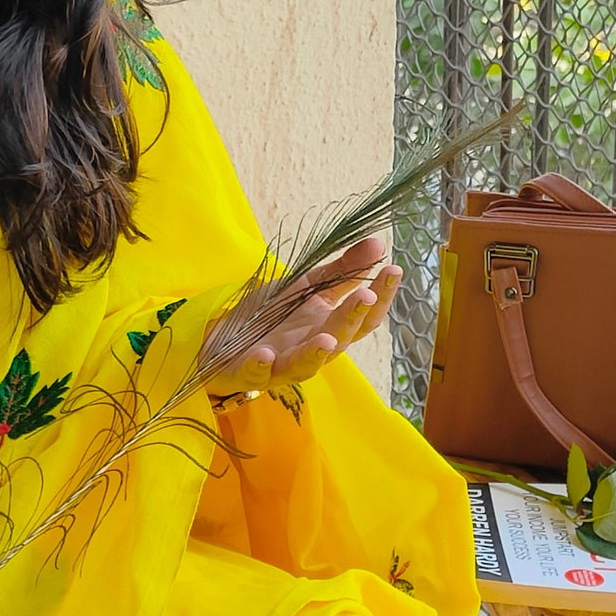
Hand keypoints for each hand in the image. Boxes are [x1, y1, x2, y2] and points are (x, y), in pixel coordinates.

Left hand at [201, 235, 400, 401]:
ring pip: (305, 365)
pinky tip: (265, 354)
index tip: (393, 270)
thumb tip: (380, 243)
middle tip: (365, 297)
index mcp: (328, 328)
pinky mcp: (250, 372)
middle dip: (352, 318)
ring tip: (326, 339)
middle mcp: (310, 350)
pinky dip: (261, 365)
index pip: (363, 318)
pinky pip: (257, 372)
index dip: (381, 297)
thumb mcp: (307, 287)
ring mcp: (281, 364)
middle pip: (339, 339)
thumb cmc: (271, 316)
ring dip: (315, 352)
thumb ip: (343, 271)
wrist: (222, 339)